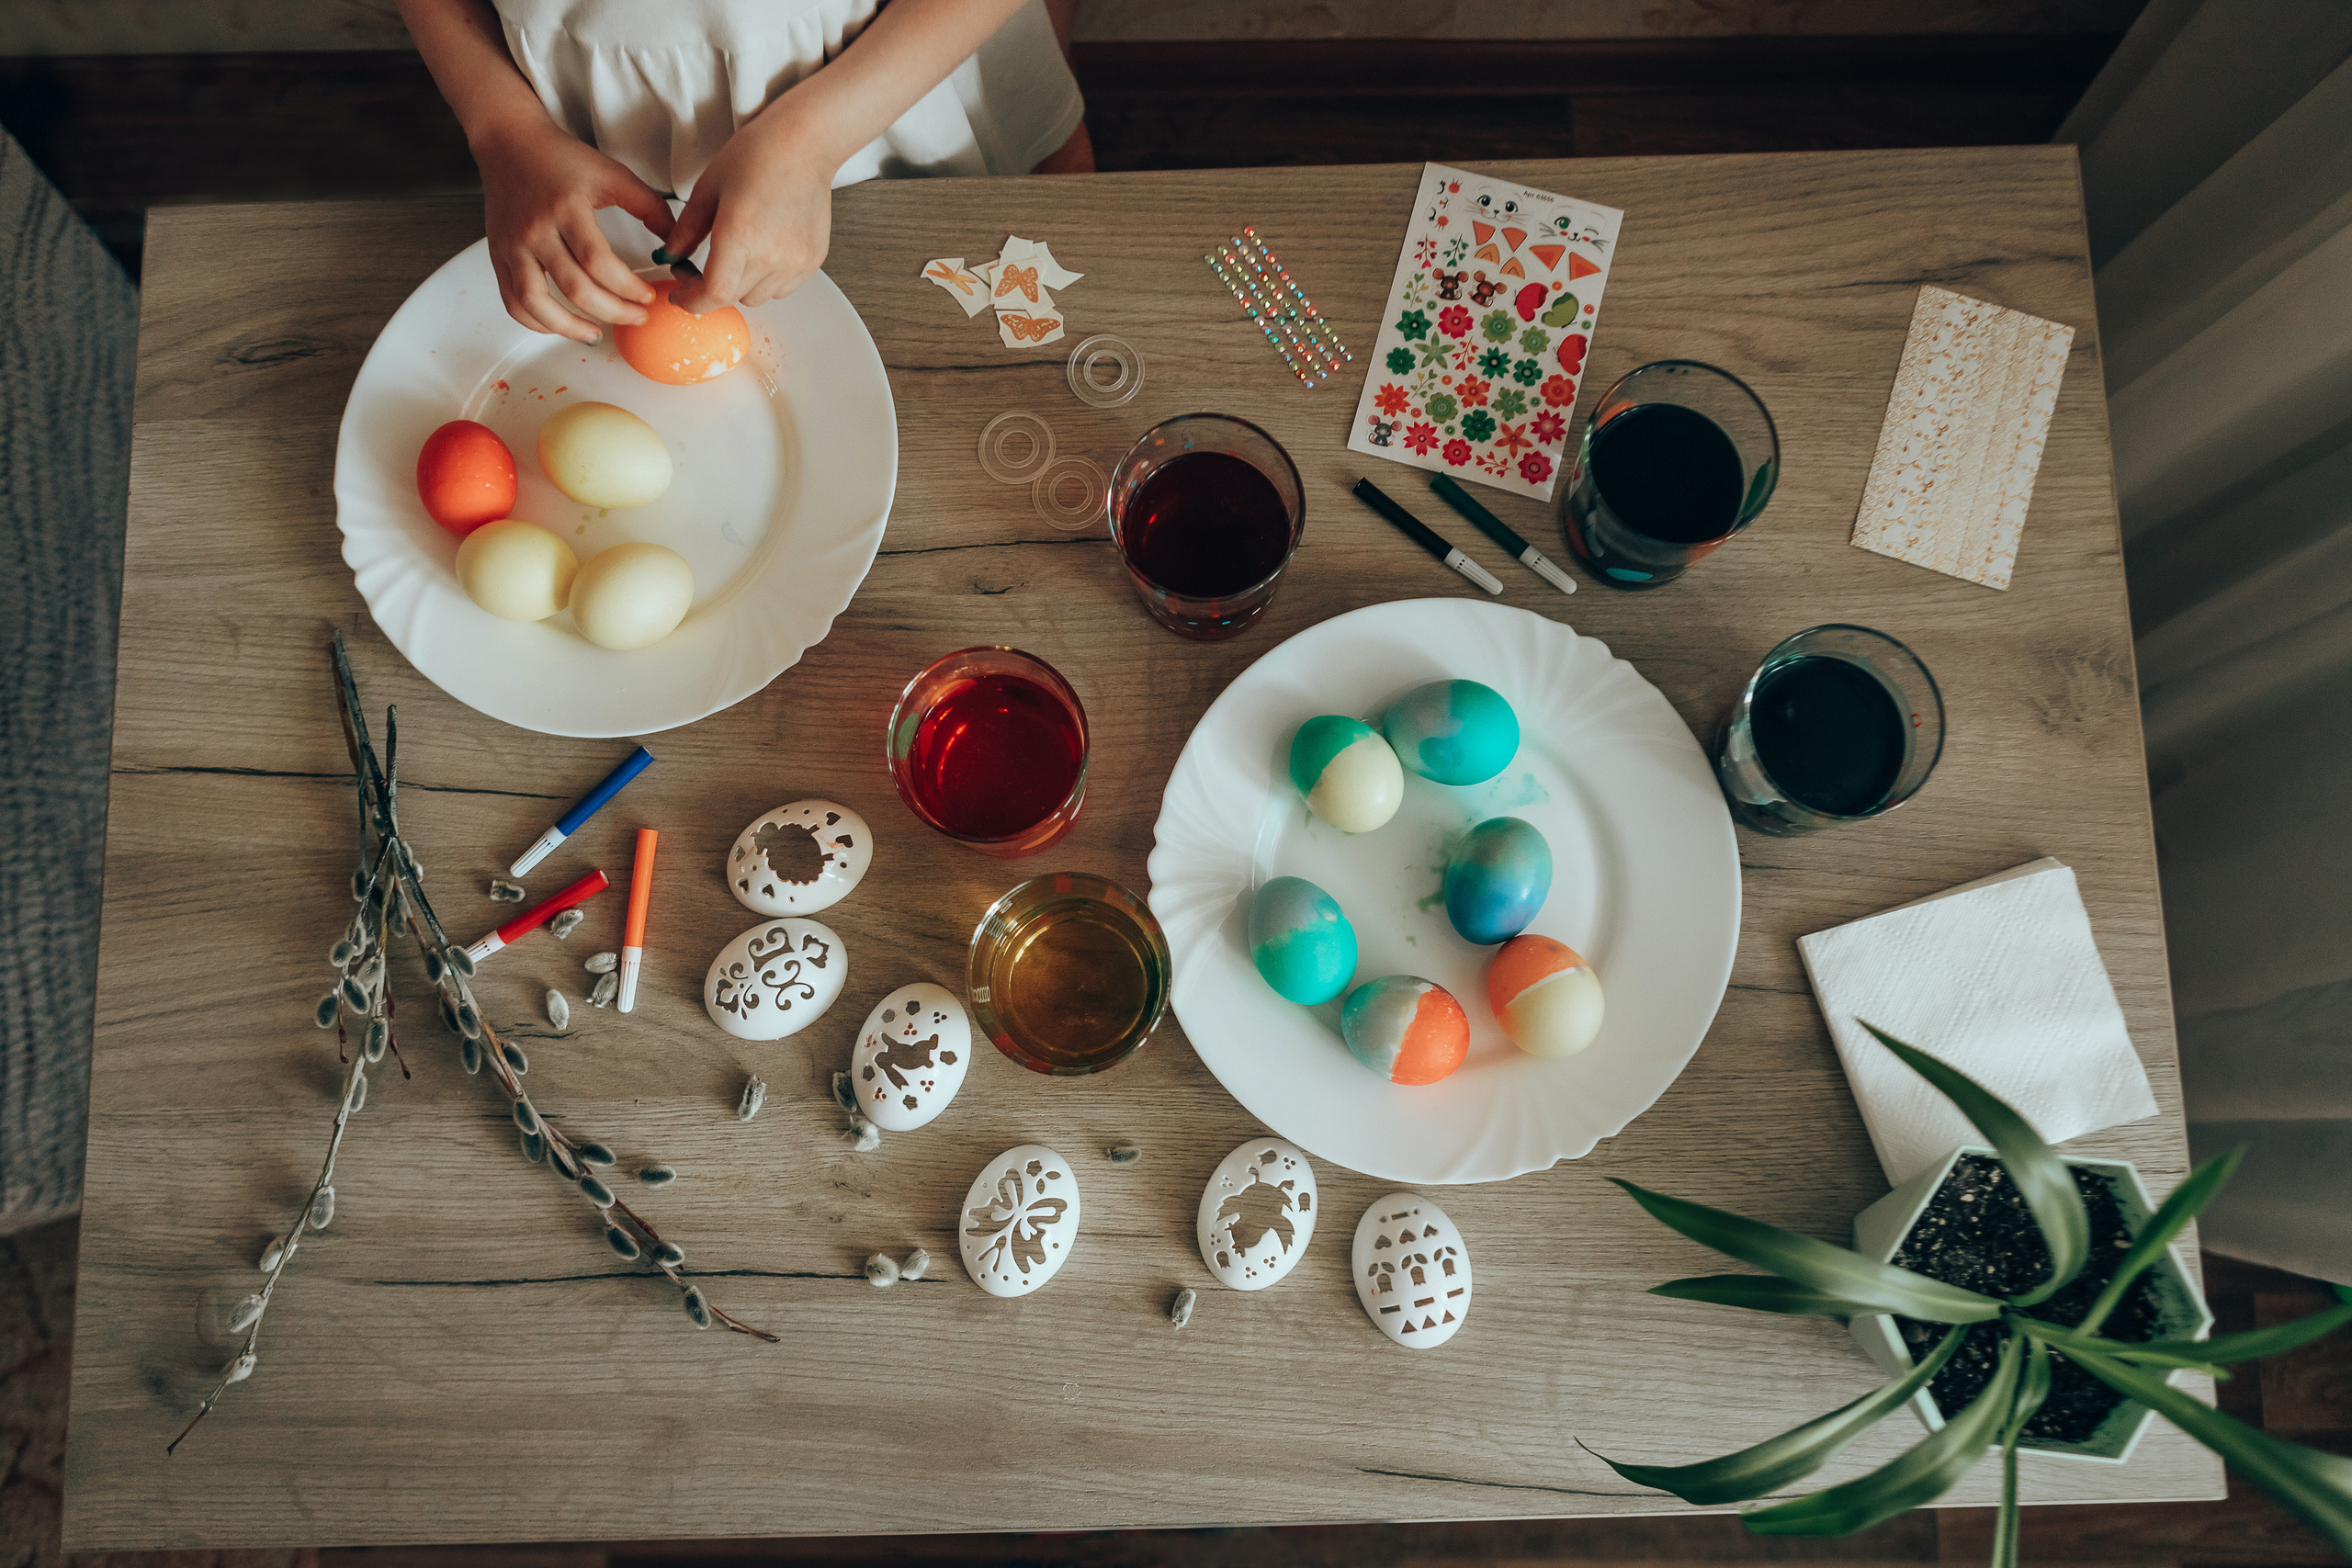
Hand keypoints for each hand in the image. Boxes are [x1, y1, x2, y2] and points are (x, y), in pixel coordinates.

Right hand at [475, 116, 674, 340]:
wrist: (510, 143)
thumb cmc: (561, 158)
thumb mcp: (612, 174)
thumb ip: (648, 207)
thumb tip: (674, 246)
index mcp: (567, 208)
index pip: (599, 262)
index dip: (628, 287)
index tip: (648, 296)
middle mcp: (536, 229)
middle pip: (575, 288)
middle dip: (613, 312)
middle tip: (636, 317)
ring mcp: (514, 245)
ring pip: (536, 302)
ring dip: (569, 328)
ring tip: (596, 334)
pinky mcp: (500, 255)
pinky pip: (513, 300)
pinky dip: (536, 321)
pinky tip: (559, 325)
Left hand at [659, 117, 833, 314]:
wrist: (804, 145)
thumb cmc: (759, 155)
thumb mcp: (708, 189)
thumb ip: (686, 230)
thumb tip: (671, 256)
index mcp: (741, 236)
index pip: (714, 294)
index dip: (692, 301)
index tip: (681, 295)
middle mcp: (772, 256)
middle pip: (732, 297)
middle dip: (710, 287)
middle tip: (698, 266)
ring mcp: (796, 262)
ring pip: (757, 296)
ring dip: (740, 284)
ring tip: (736, 255)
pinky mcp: (812, 261)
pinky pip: (782, 288)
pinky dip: (766, 279)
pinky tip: (762, 251)